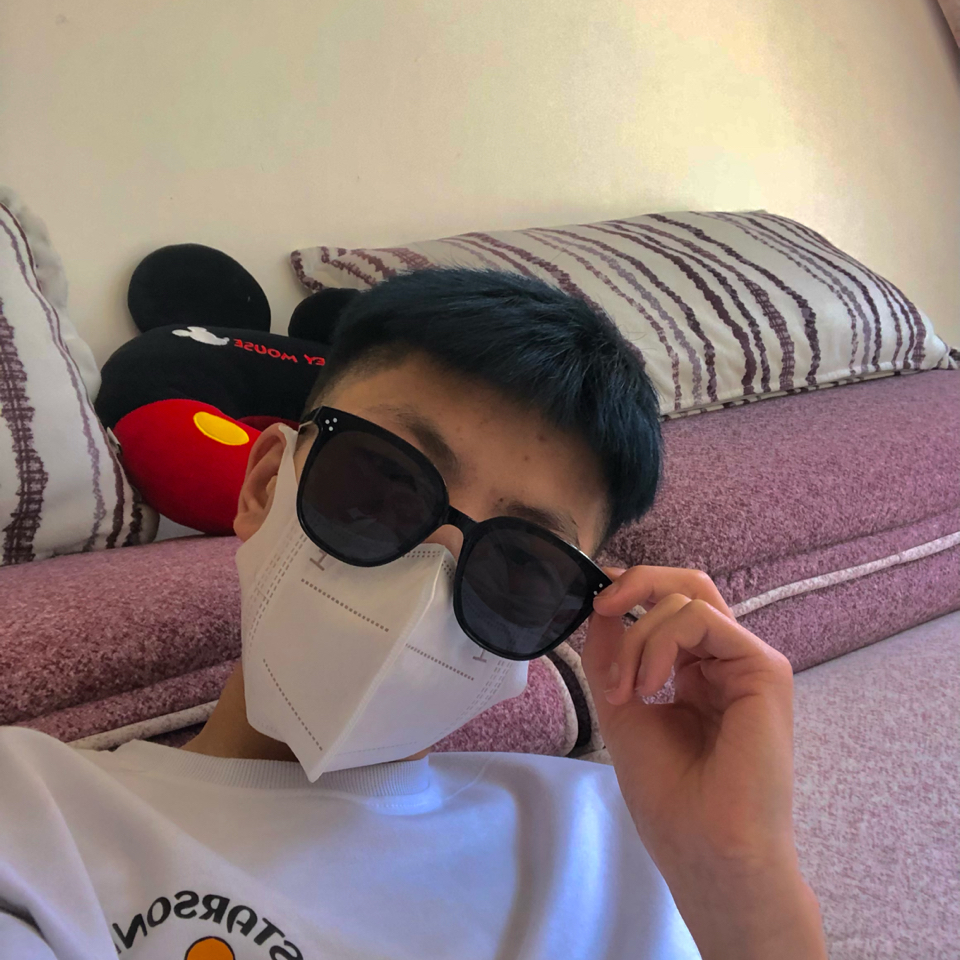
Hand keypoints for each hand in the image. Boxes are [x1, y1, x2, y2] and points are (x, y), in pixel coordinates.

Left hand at [582, 565, 825, 959]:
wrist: (705, 849)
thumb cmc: (669, 797)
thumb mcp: (622, 707)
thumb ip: (612, 654)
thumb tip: (602, 606)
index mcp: (697, 673)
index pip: (671, 606)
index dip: (633, 591)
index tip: (595, 602)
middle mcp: (725, 662)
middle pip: (689, 586)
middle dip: (638, 583)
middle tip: (602, 606)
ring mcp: (748, 663)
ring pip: (688, 600)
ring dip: (639, 637)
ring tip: (625, 691)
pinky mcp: (764, 669)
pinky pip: (702, 621)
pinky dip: (661, 641)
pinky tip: (648, 684)